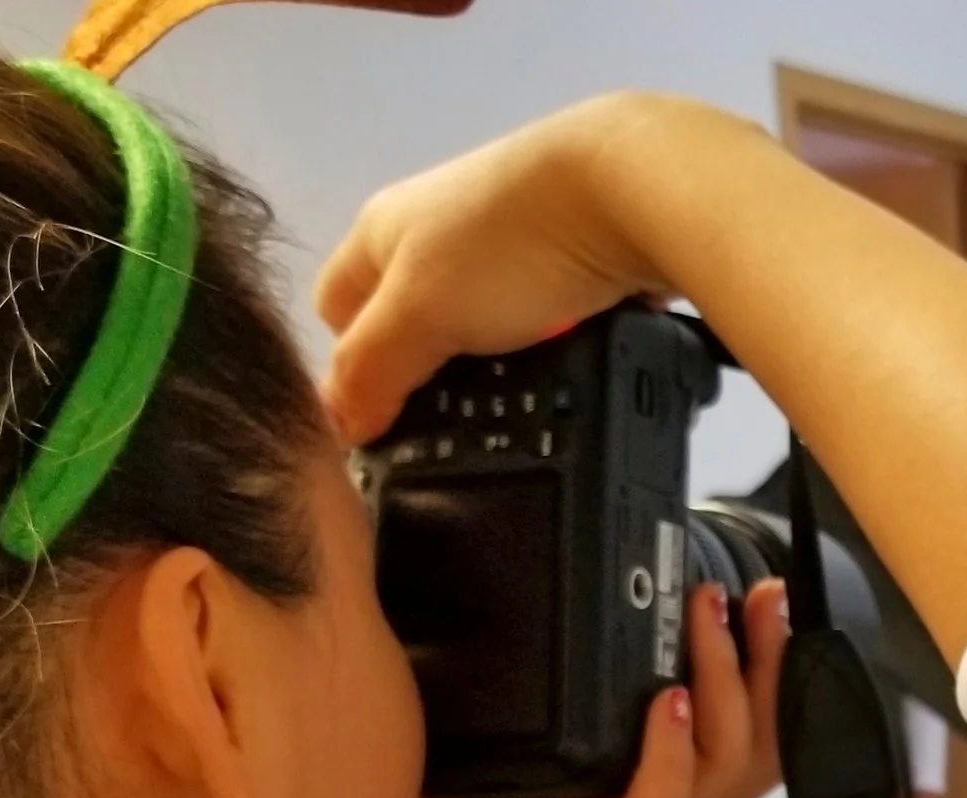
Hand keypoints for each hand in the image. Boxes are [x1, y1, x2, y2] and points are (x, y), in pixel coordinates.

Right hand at [316, 93, 703, 443]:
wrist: (631, 193)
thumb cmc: (507, 248)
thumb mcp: (420, 314)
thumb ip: (372, 367)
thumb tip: (340, 424)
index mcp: (380, 230)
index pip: (335, 313)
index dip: (351, 373)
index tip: (386, 428)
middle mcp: (434, 229)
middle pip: (408, 322)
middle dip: (426, 378)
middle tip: (454, 435)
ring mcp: (502, 242)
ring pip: (476, 326)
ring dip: (492, 371)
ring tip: (519, 417)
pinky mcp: (564, 258)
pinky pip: (538, 321)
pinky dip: (543, 352)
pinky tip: (564, 382)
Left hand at [357, 581, 785, 797]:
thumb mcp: (492, 730)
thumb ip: (525, 674)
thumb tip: (519, 574)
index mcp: (638, 774)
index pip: (737, 726)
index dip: (762, 664)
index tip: (755, 595)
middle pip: (754, 747)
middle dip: (767, 664)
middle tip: (754, 596)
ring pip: (724, 773)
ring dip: (725, 690)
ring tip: (706, 625)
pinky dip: (671, 757)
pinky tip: (669, 707)